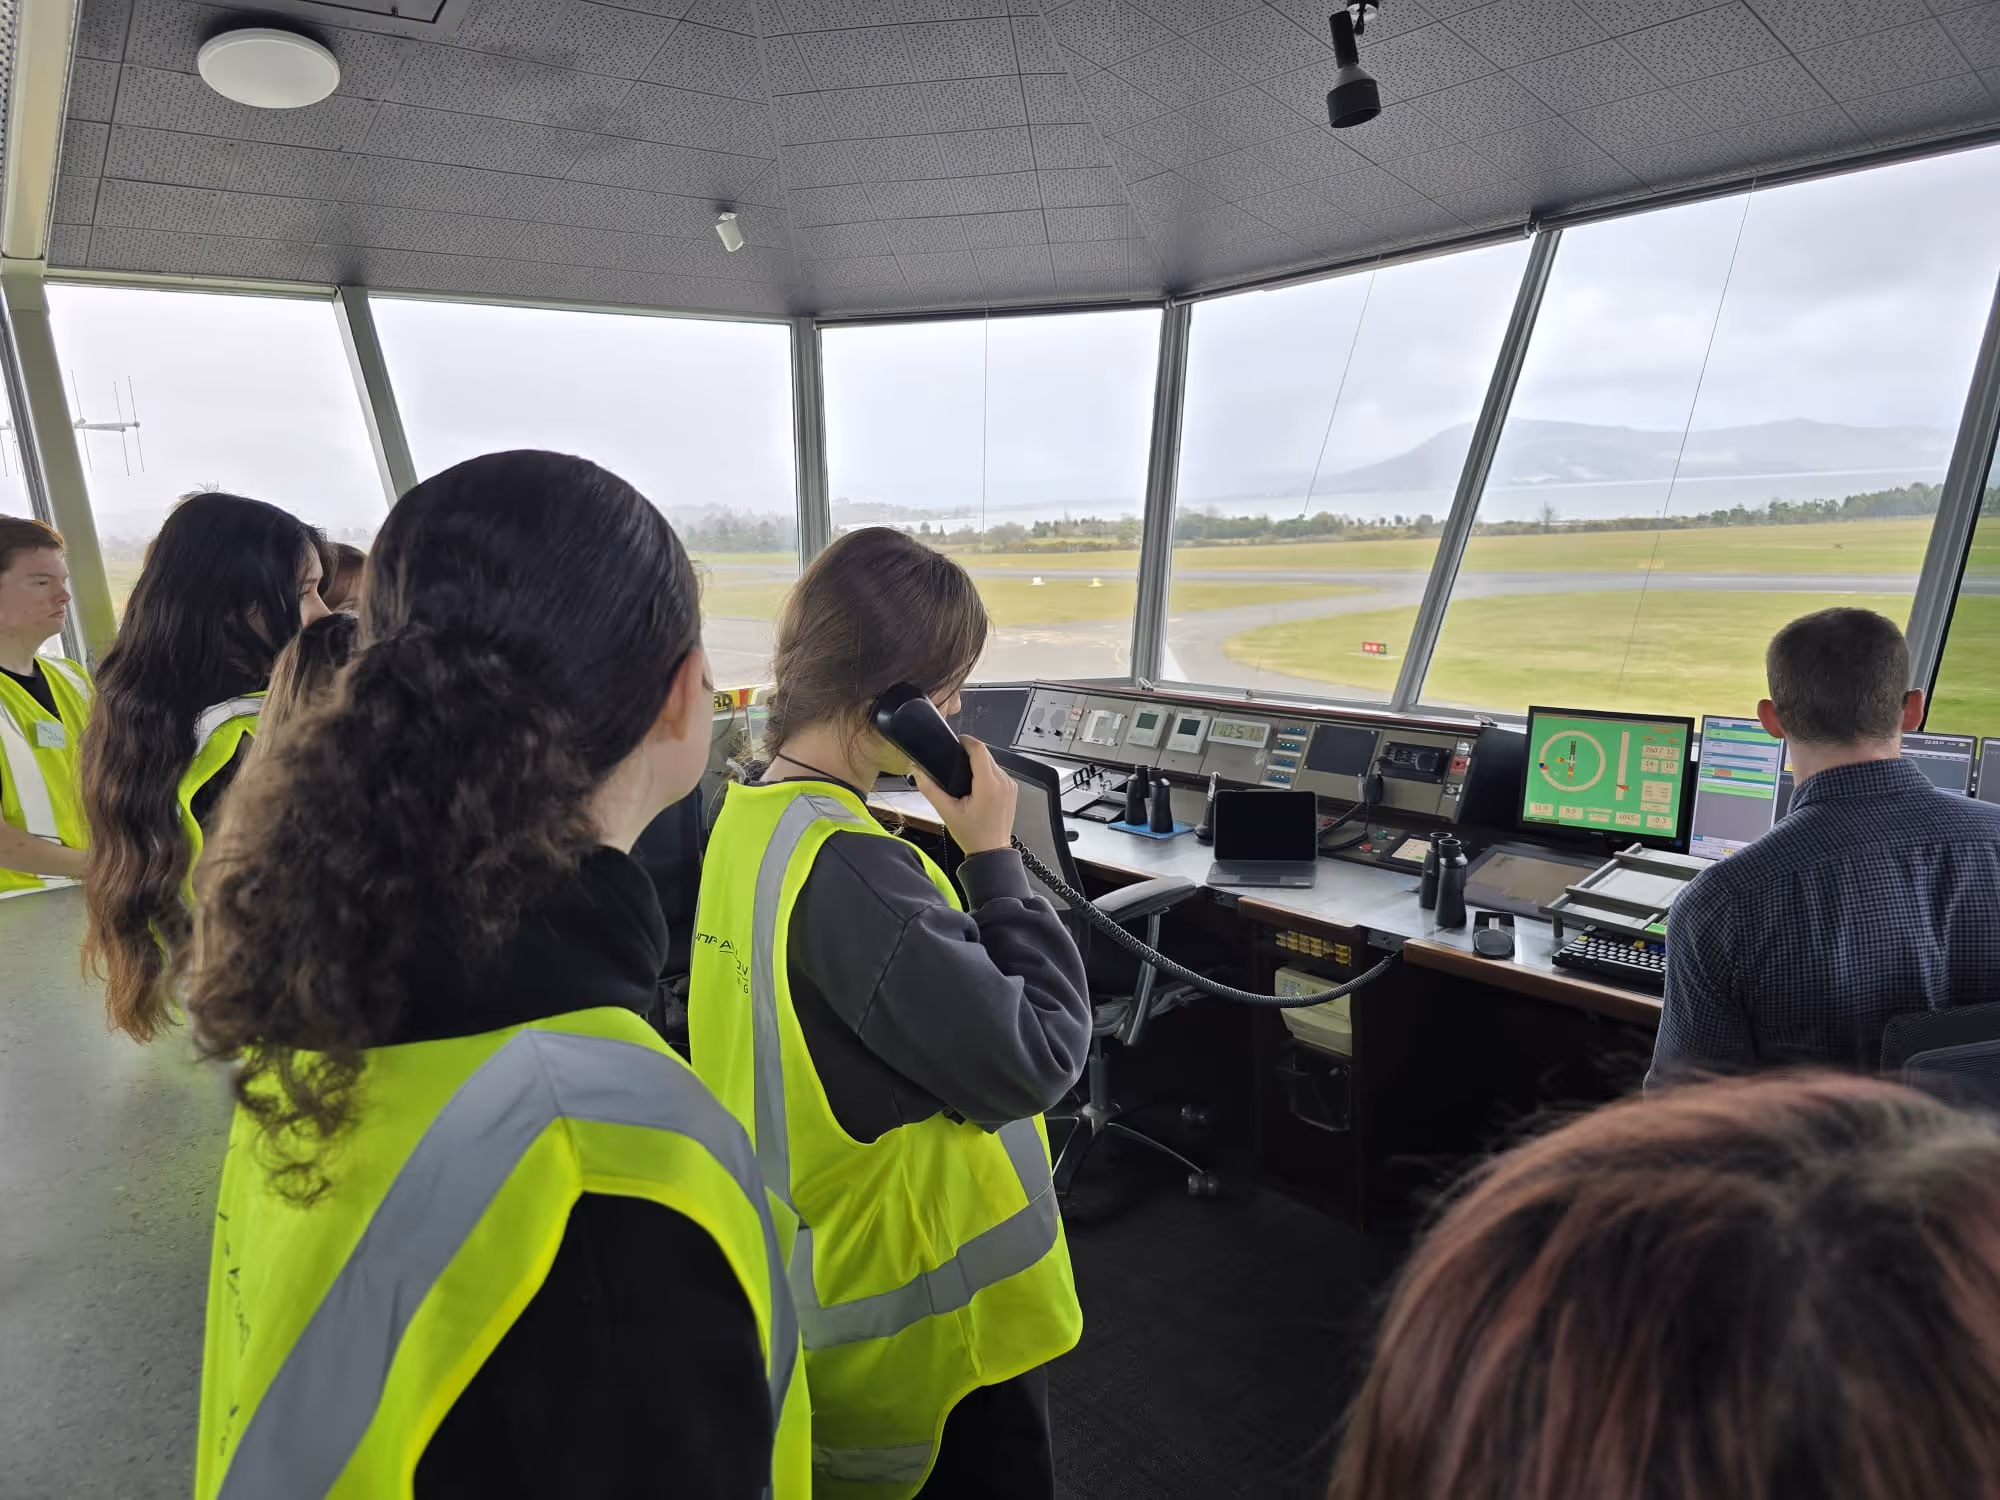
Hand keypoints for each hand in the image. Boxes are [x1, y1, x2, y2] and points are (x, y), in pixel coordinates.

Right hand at [913, 735, 1016, 854]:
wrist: (991, 851)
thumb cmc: (973, 835)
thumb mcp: (947, 812)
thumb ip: (930, 789)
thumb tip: (918, 773)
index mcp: (988, 785)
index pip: (979, 750)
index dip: (967, 741)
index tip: (957, 740)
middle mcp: (1003, 782)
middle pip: (986, 755)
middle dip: (970, 754)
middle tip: (955, 761)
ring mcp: (1010, 786)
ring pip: (993, 763)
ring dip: (979, 764)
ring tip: (965, 776)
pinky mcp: (1012, 790)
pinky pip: (999, 772)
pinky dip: (987, 774)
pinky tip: (977, 785)